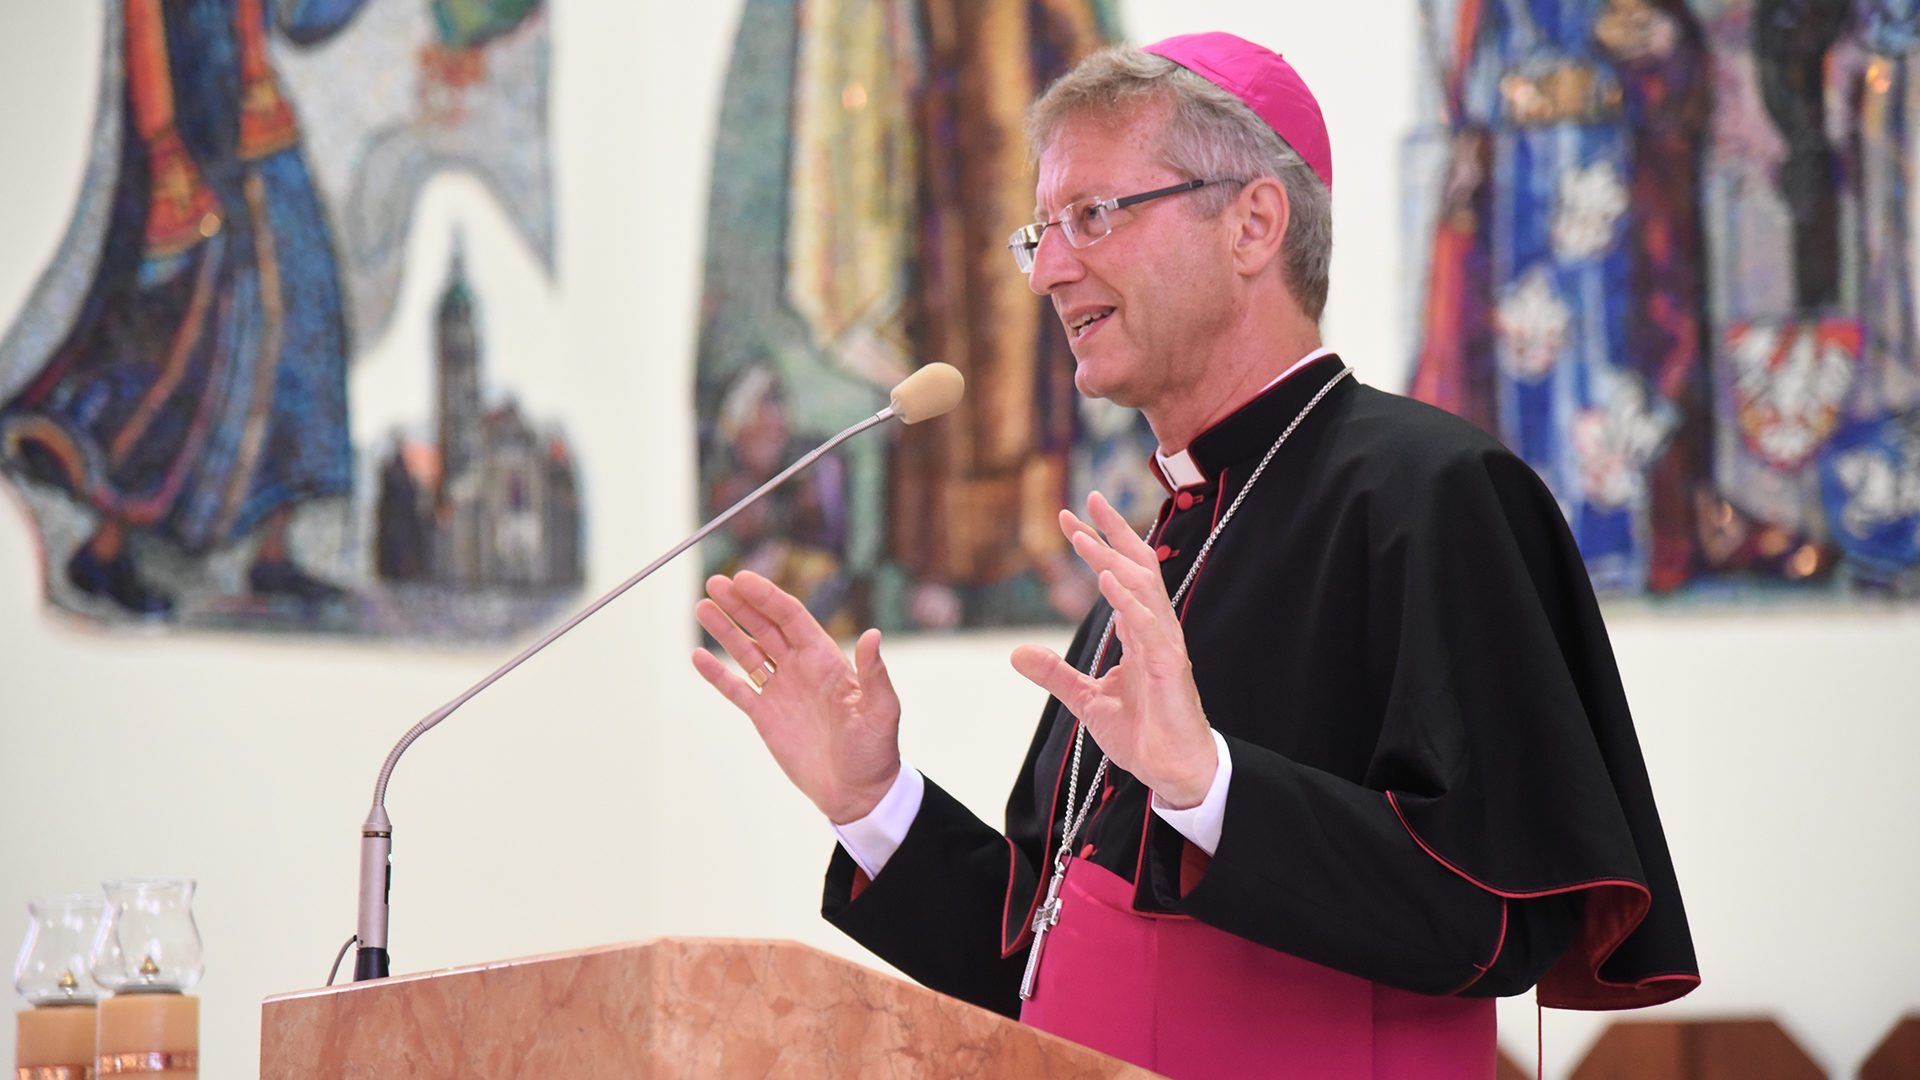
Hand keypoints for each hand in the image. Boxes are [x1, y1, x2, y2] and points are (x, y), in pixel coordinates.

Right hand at [692, 571, 902, 823]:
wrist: (858, 793)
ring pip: (747, 652)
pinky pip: (737, 689)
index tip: (742, 579)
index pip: (791, 618)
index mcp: (826, 660)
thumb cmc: (875, 751)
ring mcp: (781, 691)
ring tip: (702, 607)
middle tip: (715, 582)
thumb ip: (873, 674)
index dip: (766, 597)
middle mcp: (801, 669)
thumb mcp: (880, 712)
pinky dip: (717, 674)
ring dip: (725, 630)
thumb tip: (874, 636)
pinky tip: (698, 657)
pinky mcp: (766, 716)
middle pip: (764, 627)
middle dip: (740, 604)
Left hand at [1008, 492, 1217, 807]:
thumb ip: (1055, 674)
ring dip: (1112, 559)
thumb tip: (1016, 652)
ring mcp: (1165, 645)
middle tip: (1089, 498)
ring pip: (1143, 588)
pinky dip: (1129, 601)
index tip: (1069, 519)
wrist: (1171, 770)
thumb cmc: (1141, 733)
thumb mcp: (1087, 700)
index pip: (1122, 574)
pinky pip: (1149, 627)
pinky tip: (1108, 581)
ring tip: (1083, 537)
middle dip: (1114, 531)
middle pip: (1140, 566)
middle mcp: (1156, 630)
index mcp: (1140, 632)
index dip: (1098, 544)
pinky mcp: (1169, 668)